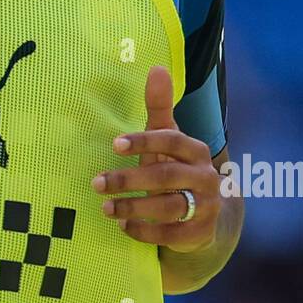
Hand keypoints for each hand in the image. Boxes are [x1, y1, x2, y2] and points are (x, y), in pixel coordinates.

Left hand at [91, 65, 222, 252]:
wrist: (203, 215)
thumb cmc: (174, 168)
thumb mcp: (166, 139)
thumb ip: (160, 107)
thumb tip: (156, 67)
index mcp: (196, 151)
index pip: (172, 140)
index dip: (144, 141)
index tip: (114, 144)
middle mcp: (206, 177)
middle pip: (166, 176)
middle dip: (128, 180)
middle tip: (96, 183)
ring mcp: (206, 207)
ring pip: (169, 207)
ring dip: (133, 208)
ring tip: (105, 208)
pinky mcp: (200, 233)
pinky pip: (171, 235)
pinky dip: (145, 231)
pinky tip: (124, 226)